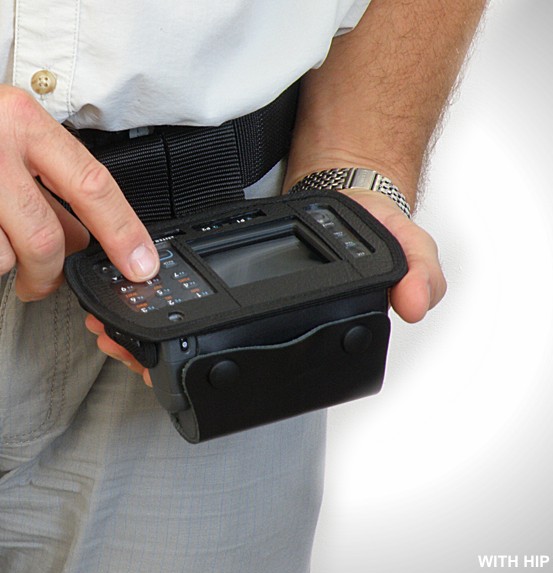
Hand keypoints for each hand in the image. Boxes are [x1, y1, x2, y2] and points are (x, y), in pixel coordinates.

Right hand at [0, 86, 158, 300]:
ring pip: (6, 255)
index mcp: (23, 122)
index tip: (141, 265)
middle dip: (53, 272)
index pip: (92, 185)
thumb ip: (52, 184)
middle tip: (48, 281)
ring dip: (9, 266)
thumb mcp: (13, 138)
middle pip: (46, 237)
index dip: (124, 232)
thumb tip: (90, 239)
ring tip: (2, 249)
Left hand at [84, 188, 446, 385]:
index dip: (214, 372)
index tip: (165, 365)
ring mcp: (253, 299)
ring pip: (193, 328)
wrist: (353, 194)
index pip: (259, 365)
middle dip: (160, 356)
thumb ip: (418, 272)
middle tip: (120, 346)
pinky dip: (156, 298)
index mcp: (305, 326)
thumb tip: (415, 304)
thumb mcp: (406, 248)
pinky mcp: (235, 271)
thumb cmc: (372, 233)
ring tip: (109, 328)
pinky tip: (129, 298)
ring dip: (146, 330)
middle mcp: (274, 323)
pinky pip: (190, 293)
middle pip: (213, 352)